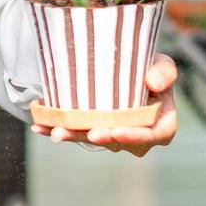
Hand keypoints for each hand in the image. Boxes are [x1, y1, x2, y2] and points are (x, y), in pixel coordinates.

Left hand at [30, 52, 178, 156]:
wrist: (129, 67)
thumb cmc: (151, 67)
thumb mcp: (163, 64)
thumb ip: (164, 72)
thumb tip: (154, 82)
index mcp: (161, 124)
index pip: (153, 135)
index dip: (135, 136)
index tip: (117, 130)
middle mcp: (138, 136)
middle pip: (120, 141)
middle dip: (101, 139)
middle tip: (88, 134)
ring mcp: (115, 136)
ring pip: (95, 139)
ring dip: (75, 136)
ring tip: (57, 132)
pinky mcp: (95, 131)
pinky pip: (77, 133)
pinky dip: (58, 129)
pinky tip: (41, 127)